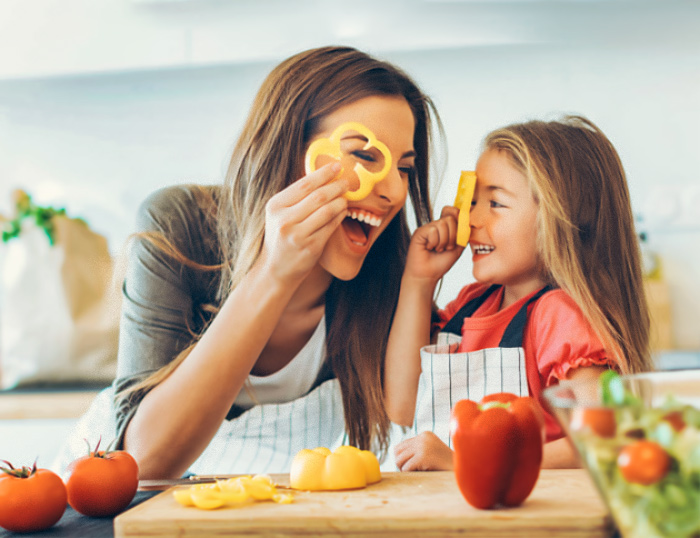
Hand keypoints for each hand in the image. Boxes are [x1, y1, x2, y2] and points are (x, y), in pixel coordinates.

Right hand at [260, 163, 348, 283]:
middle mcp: (285, 220)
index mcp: (275, 206)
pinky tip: (343, 211)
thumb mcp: (280, 214)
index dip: (324, 173)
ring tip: (345, 197)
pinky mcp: (311, 247)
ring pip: (327, 210)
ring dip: (341, 201)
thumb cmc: (281, 236)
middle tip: (347, 181)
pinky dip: (340, 216)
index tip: (337, 166)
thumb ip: (296, 196)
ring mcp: (298, 235)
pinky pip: (331, 226)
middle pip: (318, 196)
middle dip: (336, 186)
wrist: (276, 269)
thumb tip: (323, 174)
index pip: (304, 184)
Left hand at [394, 431, 453, 471]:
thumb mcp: (431, 451)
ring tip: (416, 473)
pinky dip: (410, 474)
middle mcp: (423, 437)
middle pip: (397, 451)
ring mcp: (423, 446)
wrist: (464, 471)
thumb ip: (417, 449)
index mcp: (425, 434)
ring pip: (399, 459)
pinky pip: (406, 468)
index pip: (401, 445)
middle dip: (401, 463)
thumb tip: (395, 451)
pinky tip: (421, 474)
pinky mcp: (423, 456)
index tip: (412, 466)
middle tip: (410, 471)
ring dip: (405, 469)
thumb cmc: (447, 465)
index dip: (404, 458)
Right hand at [404, 205, 464, 283]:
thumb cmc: (441, 263)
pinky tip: (429, 248)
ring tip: (438, 249)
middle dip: (452, 236)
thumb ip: (463, 233)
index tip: (460, 230)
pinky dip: (434, 242)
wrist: (428, 275)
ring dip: (443, 241)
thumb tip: (466, 221)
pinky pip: (432, 230)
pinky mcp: (419, 232)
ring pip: (442, 224)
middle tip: (447, 247)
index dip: (458, 216)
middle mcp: (435, 225)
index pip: (452, 211)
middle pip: (450, 217)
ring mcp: (427, 228)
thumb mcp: (458, 247)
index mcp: (445, 228)